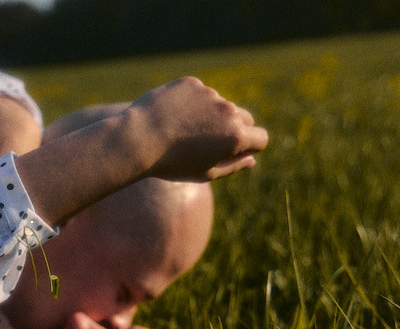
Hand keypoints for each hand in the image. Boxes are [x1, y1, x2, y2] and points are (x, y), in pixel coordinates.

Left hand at [127, 77, 268, 181]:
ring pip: (219, 105)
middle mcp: (228, 111)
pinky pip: (198, 94)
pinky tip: (171, 116)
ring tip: (180, 131)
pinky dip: (190, 104)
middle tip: (206, 143)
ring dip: (208, 116)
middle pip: (244, 119)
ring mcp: (210, 94)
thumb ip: (233, 166)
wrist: (138, 139)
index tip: (236, 152)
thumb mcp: (204, 173)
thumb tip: (251, 159)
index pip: (260, 138)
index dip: (250, 147)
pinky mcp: (192, 83)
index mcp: (236, 137)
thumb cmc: (171, 164)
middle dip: (234, 130)